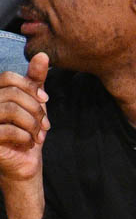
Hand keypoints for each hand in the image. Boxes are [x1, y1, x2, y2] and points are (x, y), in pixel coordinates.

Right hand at [0, 52, 49, 182]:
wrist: (24, 162)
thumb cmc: (27, 130)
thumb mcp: (34, 103)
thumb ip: (35, 80)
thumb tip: (43, 55)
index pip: (7, 77)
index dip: (30, 87)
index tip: (44, 100)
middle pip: (11, 93)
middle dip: (35, 108)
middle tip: (44, 124)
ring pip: (10, 109)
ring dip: (32, 123)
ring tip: (37, 134)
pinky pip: (7, 130)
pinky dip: (25, 136)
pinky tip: (28, 143)